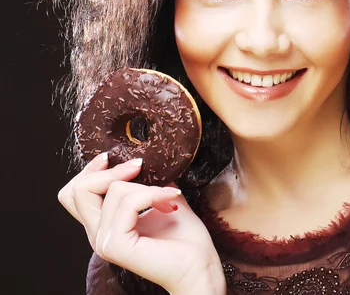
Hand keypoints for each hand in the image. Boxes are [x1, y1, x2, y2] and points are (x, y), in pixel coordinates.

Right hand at [57, 154, 224, 293]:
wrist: (200, 267)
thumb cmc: (187, 240)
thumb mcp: (164, 201)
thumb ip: (148, 183)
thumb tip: (146, 161)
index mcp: (105, 225)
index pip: (74, 194)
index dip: (88, 171)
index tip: (112, 157)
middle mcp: (98, 234)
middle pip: (77, 190)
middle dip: (110, 171)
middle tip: (139, 168)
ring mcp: (104, 241)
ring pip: (112, 191)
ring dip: (146, 186)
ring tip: (168, 195)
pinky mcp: (116, 245)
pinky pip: (128, 203)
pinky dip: (152, 194)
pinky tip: (171, 199)